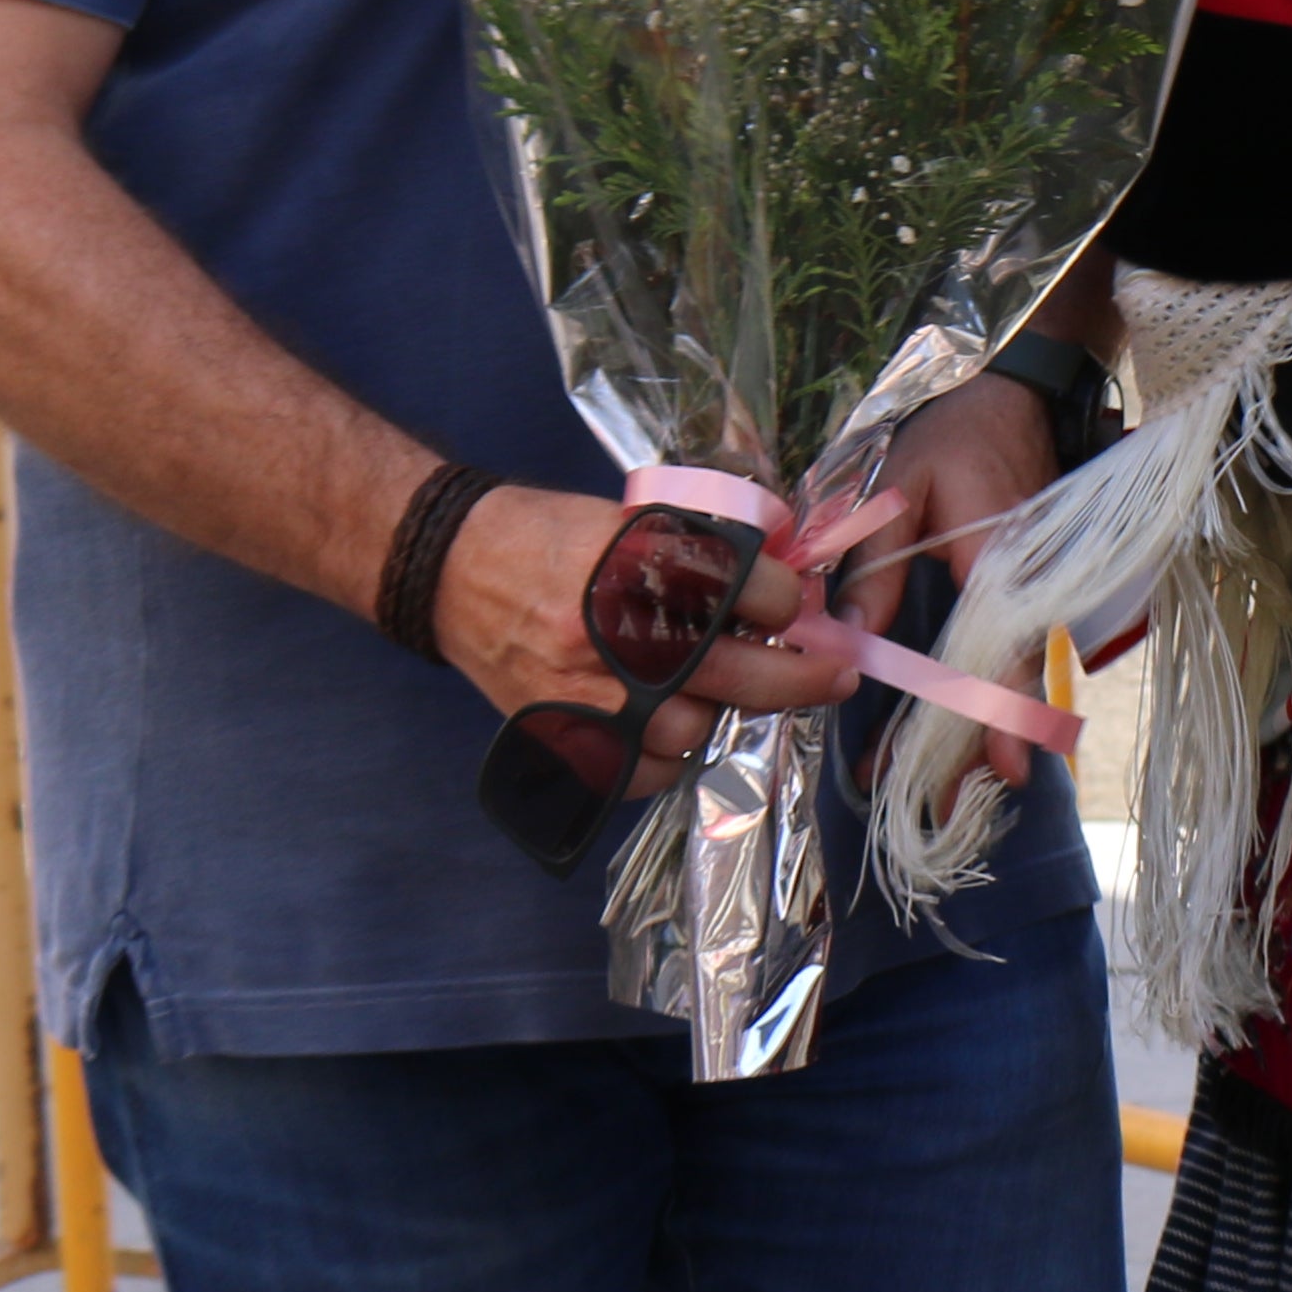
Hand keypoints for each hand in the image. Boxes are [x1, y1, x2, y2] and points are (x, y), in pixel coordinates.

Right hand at [428, 483, 846, 796]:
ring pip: (695, 729)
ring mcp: (587, 693)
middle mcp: (616, 634)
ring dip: (719, 710)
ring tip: (718, 687)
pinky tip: (670, 724)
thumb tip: (785, 585)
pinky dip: (668, 757)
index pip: (749, 591)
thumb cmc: (550, 537)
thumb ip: (702, 552)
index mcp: (637, 566)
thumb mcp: (630, 519)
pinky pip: (644, 772)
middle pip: (737, 671)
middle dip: (803, 676)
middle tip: (838, 675)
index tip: (796, 603)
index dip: (786, 599)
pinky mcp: (562, 735)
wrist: (452, 568)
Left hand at [864, 374, 1071, 791]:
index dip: (1003, 713)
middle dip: (974, 750)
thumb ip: (876, 563)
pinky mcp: (1027, 600)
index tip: (1003, 770)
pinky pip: (1007, 659)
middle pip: (1011, 686)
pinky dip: (979, 700)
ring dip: (973, 733)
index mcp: (998, 565)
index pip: (1006, 651)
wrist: (1016, 402)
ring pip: (1011, 680)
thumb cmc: (955, 440)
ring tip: (925, 787)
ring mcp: (1034, 598)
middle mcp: (1028, 591)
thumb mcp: (899, 489)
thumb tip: (848, 637)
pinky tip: (943, 734)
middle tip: (935, 808)